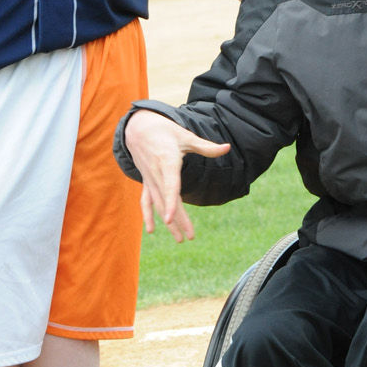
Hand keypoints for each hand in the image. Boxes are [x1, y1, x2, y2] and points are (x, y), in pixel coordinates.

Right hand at [123, 110, 230, 241]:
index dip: (169, 203)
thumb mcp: (186, 136)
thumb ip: (206, 146)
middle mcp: (156, 173)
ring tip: (180, 239)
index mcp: (167, 162)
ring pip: (158, 204)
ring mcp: (149, 179)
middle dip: (177, 220)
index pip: (170, 186)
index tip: (169, 219)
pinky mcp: (146, 181)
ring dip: (168, 222)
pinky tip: (151, 230)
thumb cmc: (165, 131)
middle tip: (189, 237)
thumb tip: (227, 147)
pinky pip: (146, 201)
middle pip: (167, 200)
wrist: (138, 127)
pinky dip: (147, 215)